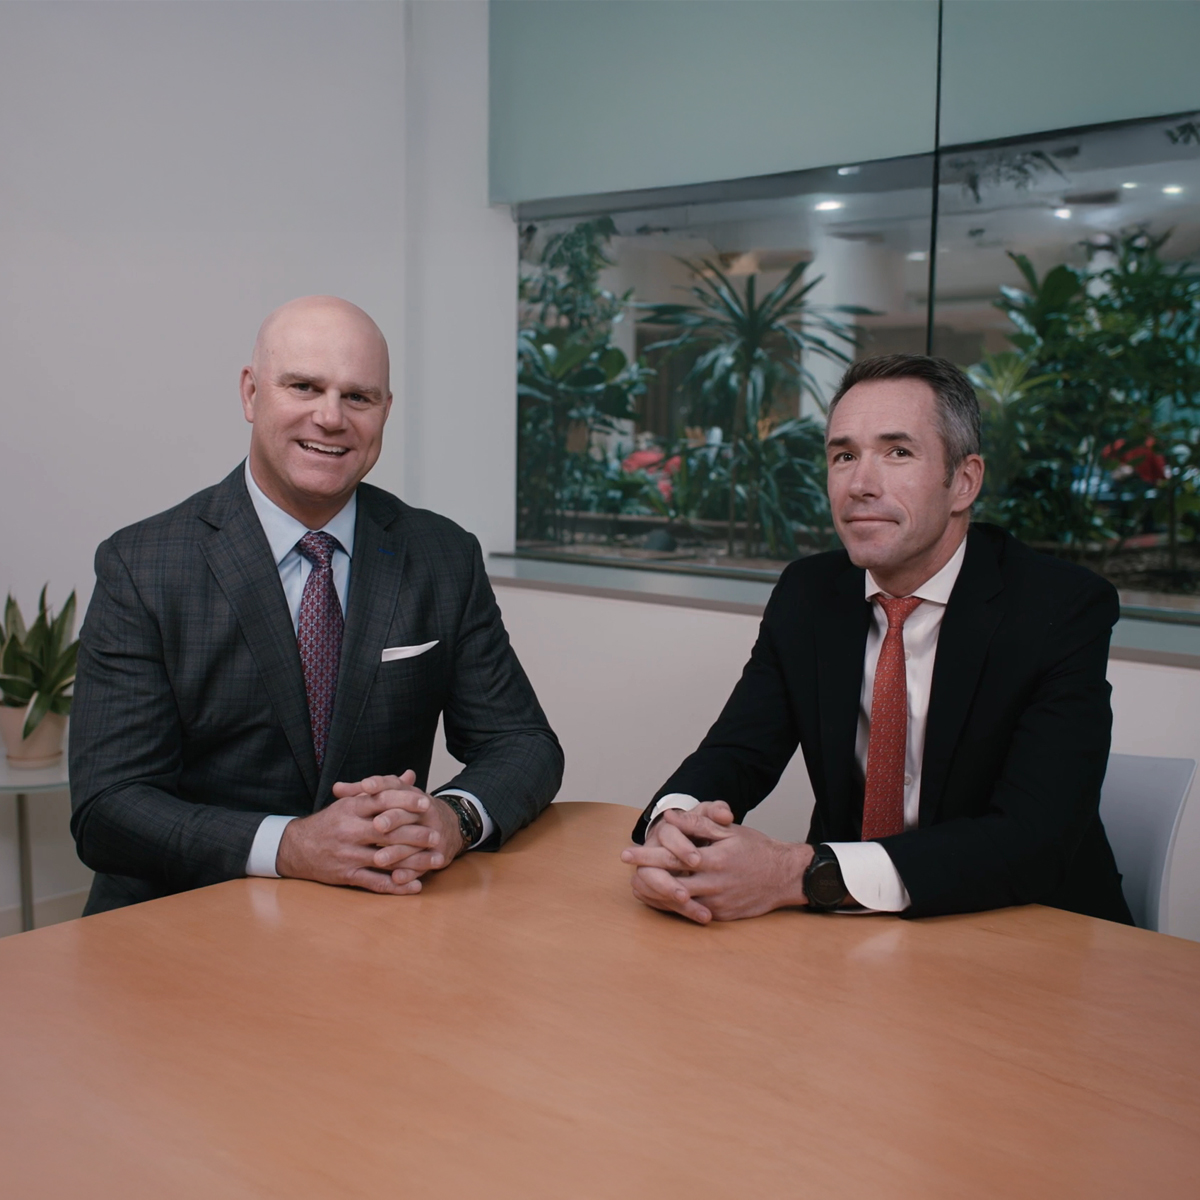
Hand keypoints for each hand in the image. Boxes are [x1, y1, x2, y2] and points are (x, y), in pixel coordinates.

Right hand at [276, 769, 458, 893]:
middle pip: (387, 832)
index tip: (426, 803)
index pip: (381, 801)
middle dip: (415, 835)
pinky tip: (415, 885)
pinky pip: (375, 882)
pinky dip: (397, 886)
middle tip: (437, 836)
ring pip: (386, 859)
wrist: (296, 848)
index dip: (404, 801)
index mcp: (351, 808)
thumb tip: (410, 775)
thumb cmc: (330, 823)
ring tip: (436, 860)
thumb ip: (382, 790)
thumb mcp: (351, 802)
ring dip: (414, 861)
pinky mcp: (346, 875)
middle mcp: (350, 830)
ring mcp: (348, 854)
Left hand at [622, 802, 812, 923]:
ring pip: (679, 902)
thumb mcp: (730, 831)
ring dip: (657, 894)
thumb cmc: (757, 849)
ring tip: (640, 885)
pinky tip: (663, 899)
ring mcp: (718, 903)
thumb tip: (671, 818)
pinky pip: (693, 913)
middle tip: (625, 872)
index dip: (646, 855)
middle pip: (670, 882)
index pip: (672, 858)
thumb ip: (699, 825)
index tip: (626, 853)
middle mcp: (714, 884)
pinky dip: (676, 907)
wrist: (784, 877)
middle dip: (645, 876)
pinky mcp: (722, 916)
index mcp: (714, 860)